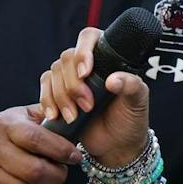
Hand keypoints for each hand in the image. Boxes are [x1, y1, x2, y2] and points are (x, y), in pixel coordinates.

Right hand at [0, 106, 77, 183]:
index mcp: (5, 125)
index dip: (61, 150)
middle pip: (33, 171)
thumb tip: (75, 118)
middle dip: (57, 176)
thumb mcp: (25, 115)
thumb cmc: (7, 132)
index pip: (37, 139)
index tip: (75, 157)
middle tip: (62, 174)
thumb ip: (49, 115)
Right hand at [39, 27, 149, 164]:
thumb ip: (131, 86)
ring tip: (74, 116)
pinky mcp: (58, 93)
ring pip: (53, 73)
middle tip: (87, 106)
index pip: (88, 38)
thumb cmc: (131, 119)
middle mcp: (87, 64)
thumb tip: (113, 80)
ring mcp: (70, 78)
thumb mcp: (138, 101)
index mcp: (107, 57)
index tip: (85, 73)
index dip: (83, 51)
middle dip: (74, 85)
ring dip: (61, 96)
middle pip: (67, 58)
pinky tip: (55, 115)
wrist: (117, 145)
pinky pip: (44, 87)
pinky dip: (47, 101)